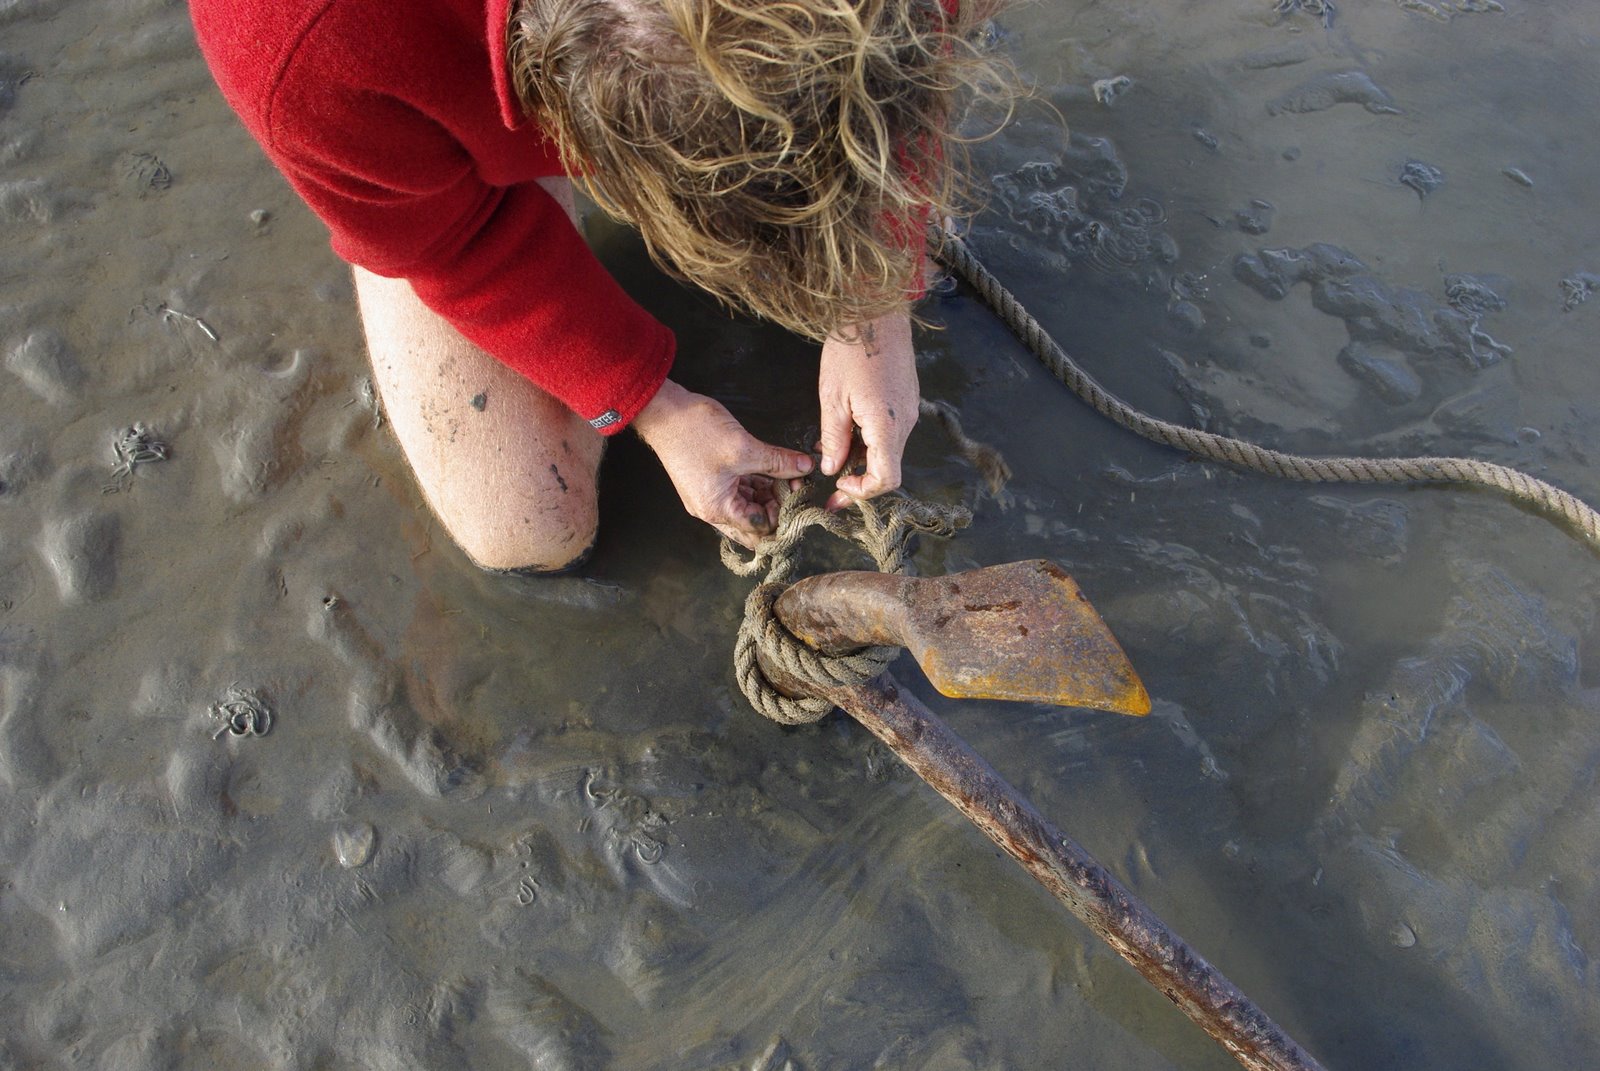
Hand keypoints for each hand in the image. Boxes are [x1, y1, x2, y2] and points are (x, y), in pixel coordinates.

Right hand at [633, 379, 813, 548]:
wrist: (664, 412)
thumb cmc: (695, 431)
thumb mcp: (745, 448)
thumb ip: (778, 462)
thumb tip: (805, 467)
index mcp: (718, 509)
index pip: (759, 529)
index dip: (782, 514)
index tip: (798, 493)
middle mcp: (711, 509)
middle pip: (753, 524)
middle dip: (777, 508)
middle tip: (794, 487)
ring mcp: (709, 495)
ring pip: (747, 506)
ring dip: (768, 495)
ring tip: (787, 476)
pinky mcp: (710, 482)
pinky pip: (738, 491)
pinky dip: (756, 484)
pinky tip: (773, 472)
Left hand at [817, 310, 919, 511]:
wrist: (876, 309)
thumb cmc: (851, 348)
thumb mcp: (832, 397)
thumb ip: (834, 438)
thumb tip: (832, 468)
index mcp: (887, 426)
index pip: (885, 479)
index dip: (861, 492)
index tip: (837, 489)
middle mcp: (905, 422)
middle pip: (887, 467)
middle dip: (858, 478)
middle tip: (830, 481)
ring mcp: (909, 409)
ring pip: (887, 449)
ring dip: (861, 456)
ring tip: (831, 449)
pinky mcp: (906, 398)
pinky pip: (889, 430)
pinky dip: (869, 438)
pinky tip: (846, 428)